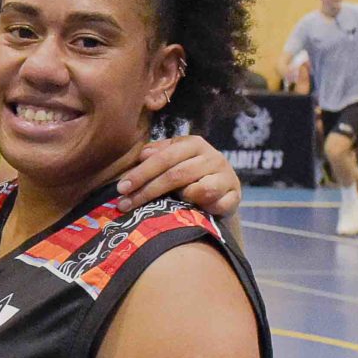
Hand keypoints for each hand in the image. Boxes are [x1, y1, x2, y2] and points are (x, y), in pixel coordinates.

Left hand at [118, 134, 240, 219]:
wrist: (219, 190)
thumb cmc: (186, 174)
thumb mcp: (170, 161)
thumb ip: (156, 156)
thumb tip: (142, 154)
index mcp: (193, 144)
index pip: (164, 157)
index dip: (141, 173)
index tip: (121, 188)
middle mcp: (212, 157)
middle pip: (176, 174)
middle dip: (147, 191)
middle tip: (124, 204)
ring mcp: (226, 176)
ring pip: (201, 189)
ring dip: (179, 199)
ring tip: (164, 207)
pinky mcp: (235, 194)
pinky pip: (219, 204)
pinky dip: (205, 209)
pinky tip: (193, 213)